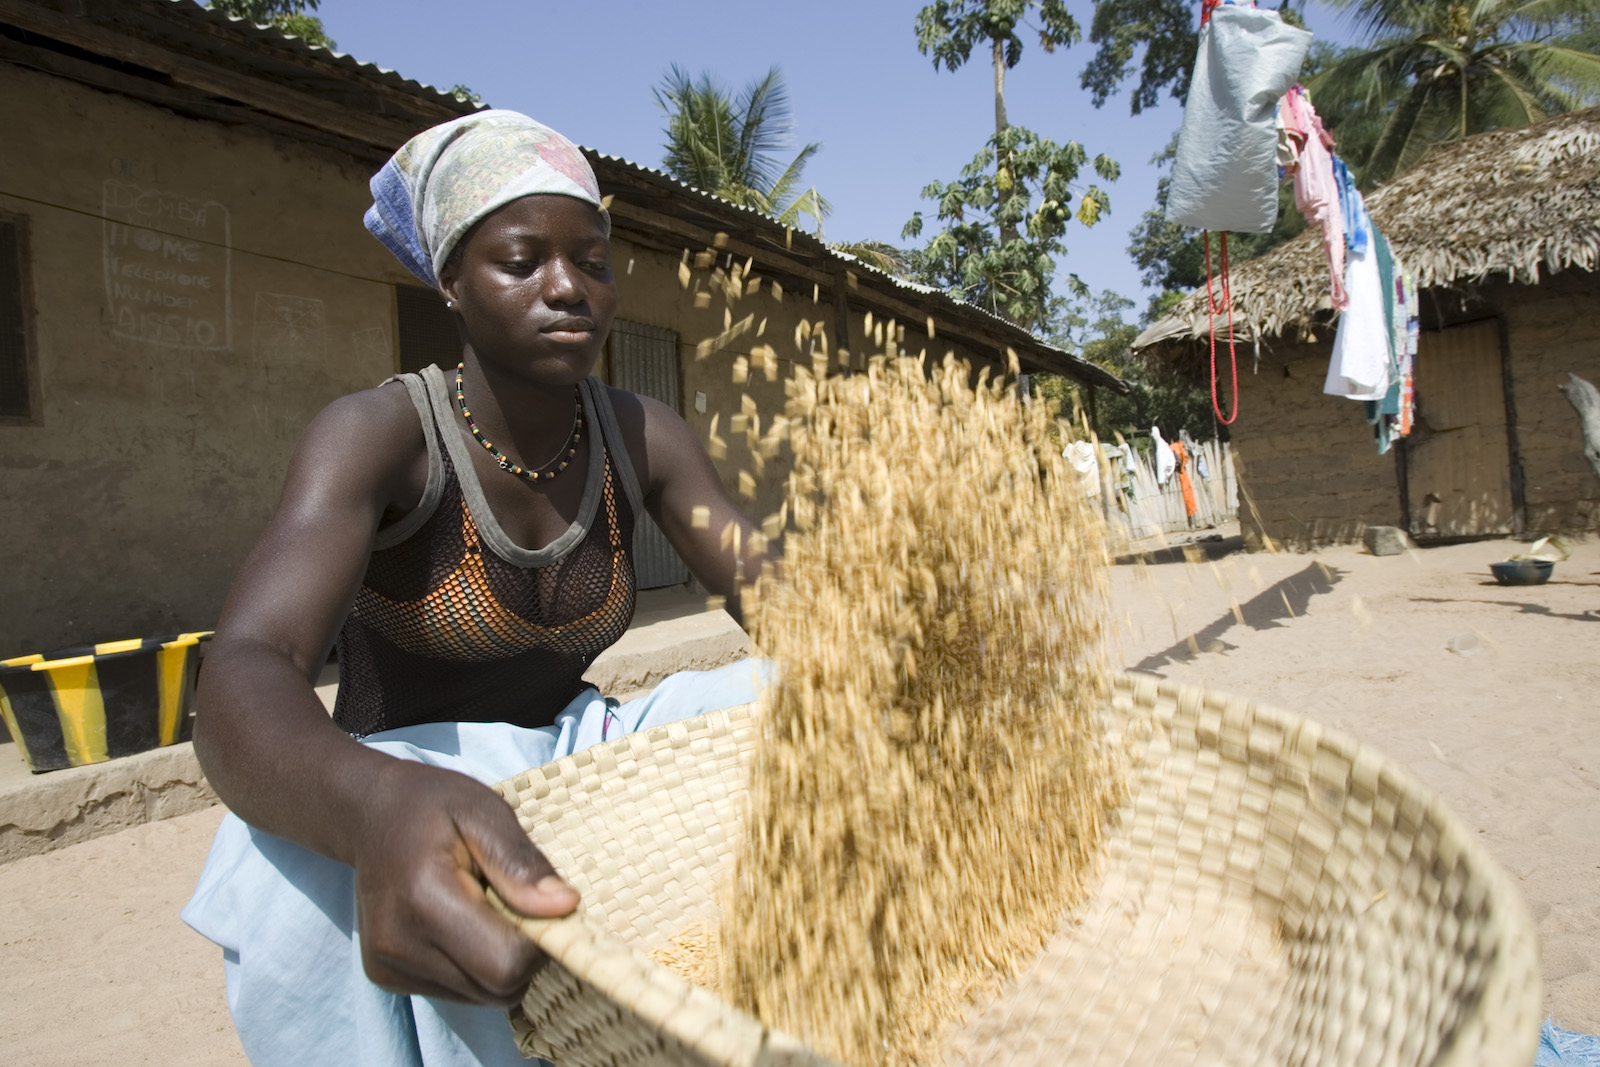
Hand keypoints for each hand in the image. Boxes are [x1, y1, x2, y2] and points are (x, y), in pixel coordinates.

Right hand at [350, 760, 579, 1004]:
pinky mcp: (385, 977)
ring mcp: (386, 966)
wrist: (370, 814)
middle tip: (512, 901)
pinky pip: (458, 993)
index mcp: (423, 898)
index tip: (536, 901)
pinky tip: (459, 924)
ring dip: (498, 961)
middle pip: (497, 988)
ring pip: (481, 997)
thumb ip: (522, 864)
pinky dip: (473, 967)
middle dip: (522, 952)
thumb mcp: (485, 814)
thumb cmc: (434, 807)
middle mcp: (398, 943)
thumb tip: (565, 907)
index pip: (505, 963)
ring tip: (482, 908)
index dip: (538, 940)